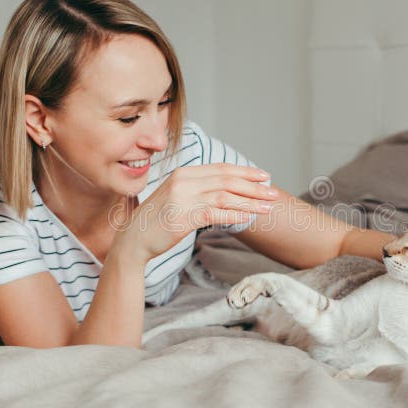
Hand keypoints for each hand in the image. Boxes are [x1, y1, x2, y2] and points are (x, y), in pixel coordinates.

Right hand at [113, 163, 277, 262]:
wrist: (134, 239)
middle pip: (227, 180)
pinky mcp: (183, 217)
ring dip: (250, 201)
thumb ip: (198, 188)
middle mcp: (184, 181)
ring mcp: (183, 198)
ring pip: (225, 196)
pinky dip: (235, 214)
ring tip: (268, 206)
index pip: (221, 168)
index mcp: (184, 172)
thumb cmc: (158, 220)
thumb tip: (228, 189)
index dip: (245, 172)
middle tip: (273, 191)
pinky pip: (216, 214)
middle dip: (254, 186)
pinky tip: (249, 217)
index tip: (264, 176)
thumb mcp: (177, 196)